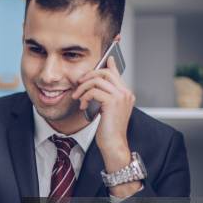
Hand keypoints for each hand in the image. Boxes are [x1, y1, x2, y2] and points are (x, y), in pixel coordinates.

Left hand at [71, 56, 134, 172]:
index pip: (116, 73)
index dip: (109, 64)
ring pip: (97, 80)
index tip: (105, 58)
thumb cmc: (109, 130)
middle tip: (78, 85)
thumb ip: (103, 96)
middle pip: (105, 72)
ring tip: (77, 98)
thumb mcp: (106, 110)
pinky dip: (84, 97)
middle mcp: (125, 92)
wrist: (113, 144)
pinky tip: (82, 106)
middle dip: (88, 76)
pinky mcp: (112, 102)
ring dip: (83, 88)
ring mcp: (121, 96)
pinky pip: (94, 91)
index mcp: (125, 93)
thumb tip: (95, 86)